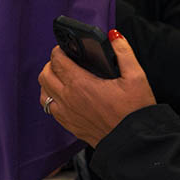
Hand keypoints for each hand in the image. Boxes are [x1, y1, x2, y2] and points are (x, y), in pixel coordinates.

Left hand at [37, 31, 154, 145]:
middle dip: (52, 64)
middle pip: (45, 74)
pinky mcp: (68, 125)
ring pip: (43, 91)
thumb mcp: (136, 77)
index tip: (66, 48)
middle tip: (65, 61)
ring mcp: (66, 113)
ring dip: (49, 81)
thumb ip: (124, 53)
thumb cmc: (135, 112)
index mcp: (81, 84)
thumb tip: (114, 36)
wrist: (134, 143)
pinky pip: (49, 108)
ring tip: (62, 77)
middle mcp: (68, 98)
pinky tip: (64, 95)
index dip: (59, 50)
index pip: (57, 60)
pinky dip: (51, 98)